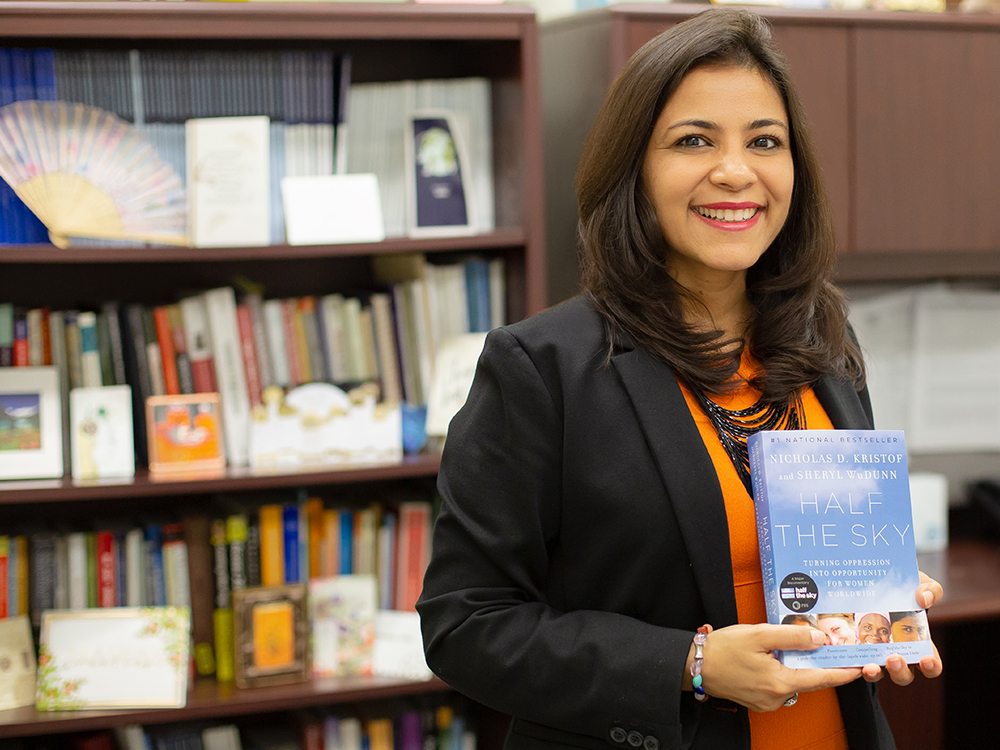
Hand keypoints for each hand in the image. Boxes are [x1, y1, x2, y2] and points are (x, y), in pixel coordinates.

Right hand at [692, 623, 861, 711]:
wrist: (697, 665)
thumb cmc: (724, 648)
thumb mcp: (759, 634)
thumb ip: (792, 636)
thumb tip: (819, 639)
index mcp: (780, 682)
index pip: (822, 678)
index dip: (843, 672)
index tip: (859, 668)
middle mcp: (777, 697)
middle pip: (809, 680)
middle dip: (820, 666)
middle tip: (829, 650)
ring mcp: (767, 702)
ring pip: (793, 682)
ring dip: (797, 667)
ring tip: (790, 648)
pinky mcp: (758, 701)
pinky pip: (779, 686)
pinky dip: (783, 673)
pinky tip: (773, 659)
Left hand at [861, 570, 943, 684]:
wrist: (870, 580)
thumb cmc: (902, 588)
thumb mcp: (918, 584)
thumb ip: (929, 589)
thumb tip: (924, 598)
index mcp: (918, 643)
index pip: (931, 664)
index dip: (931, 666)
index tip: (926, 659)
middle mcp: (897, 653)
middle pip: (904, 675)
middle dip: (900, 671)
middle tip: (894, 658)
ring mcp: (875, 653)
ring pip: (878, 674)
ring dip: (876, 673)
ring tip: (870, 666)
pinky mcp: (854, 649)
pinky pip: (854, 662)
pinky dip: (853, 663)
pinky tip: (850, 658)